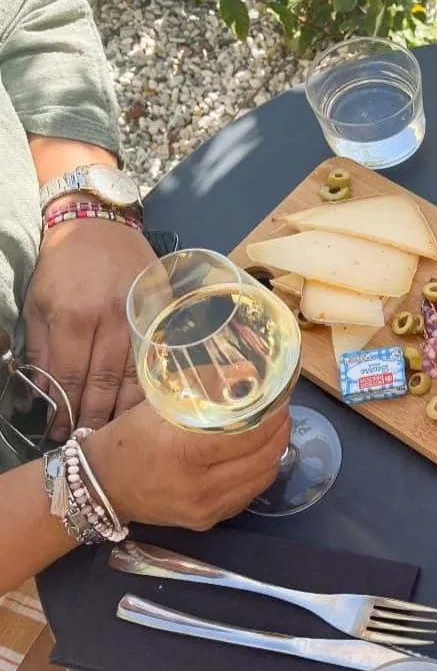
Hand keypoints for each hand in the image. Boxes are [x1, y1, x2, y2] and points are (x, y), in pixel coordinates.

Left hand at [23, 219, 156, 436]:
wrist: (102, 225)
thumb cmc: (64, 264)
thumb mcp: (38, 302)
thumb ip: (42, 348)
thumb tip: (46, 393)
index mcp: (74, 315)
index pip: (69, 377)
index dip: (63, 410)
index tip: (60, 433)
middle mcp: (111, 321)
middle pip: (105, 384)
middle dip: (93, 418)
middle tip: (88, 444)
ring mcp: (141, 320)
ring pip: (136, 378)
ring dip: (125, 412)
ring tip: (116, 435)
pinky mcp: (162, 318)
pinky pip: (158, 362)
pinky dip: (151, 389)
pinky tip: (145, 410)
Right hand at [84, 403, 291, 530]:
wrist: (102, 488)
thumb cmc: (128, 440)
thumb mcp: (161, 406)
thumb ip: (206, 389)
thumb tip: (248, 372)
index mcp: (184, 452)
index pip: (249, 434)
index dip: (272, 415)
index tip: (280, 397)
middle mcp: (200, 486)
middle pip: (263, 457)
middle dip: (280, 431)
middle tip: (282, 412)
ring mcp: (206, 509)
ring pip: (262, 478)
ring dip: (274, 452)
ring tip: (274, 430)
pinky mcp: (209, 521)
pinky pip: (248, 494)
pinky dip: (259, 472)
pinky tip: (257, 455)